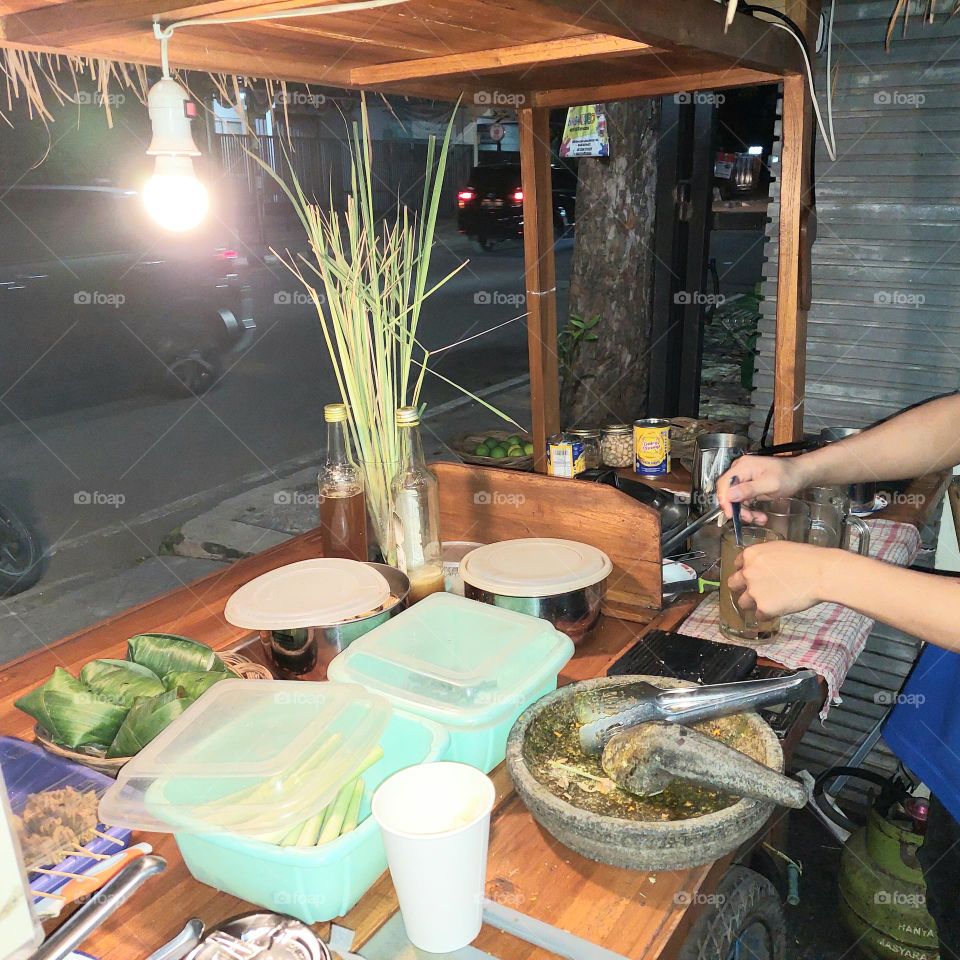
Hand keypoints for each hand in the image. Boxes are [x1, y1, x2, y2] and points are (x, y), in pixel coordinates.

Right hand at [716, 454, 806, 520]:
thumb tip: (730, 495)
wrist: (800, 474)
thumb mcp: (770, 484)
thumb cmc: (789, 475)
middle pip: (728, 494)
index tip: (730, 514)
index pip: (724, 484)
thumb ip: (749, 490)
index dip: (725, 501)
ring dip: (746, 512)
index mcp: (743, 467)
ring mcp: (744, 479)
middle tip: (749, 518)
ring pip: (735, 500)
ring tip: (759, 518)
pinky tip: (759, 516)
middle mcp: (740, 472)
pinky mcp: (748, 487)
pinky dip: (750, 510)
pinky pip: (743, 501)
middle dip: (738, 509)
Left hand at [727, 541, 841, 618]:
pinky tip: (778, 609)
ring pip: (743, 603)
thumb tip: (762, 565)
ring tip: (769, 602)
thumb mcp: (778, 548)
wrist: (821, 573)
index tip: (752, 577)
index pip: (737, 565)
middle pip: (733, 584)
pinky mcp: (764, 607)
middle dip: (742, 588)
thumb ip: (763, 557)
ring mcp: (754, 591)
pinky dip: (767, 614)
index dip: (745, 572)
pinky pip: (759, 615)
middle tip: (754, 592)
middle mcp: (747, 572)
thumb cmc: (806, 558)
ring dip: (753, 603)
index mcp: (750, 555)